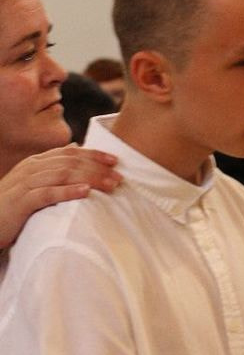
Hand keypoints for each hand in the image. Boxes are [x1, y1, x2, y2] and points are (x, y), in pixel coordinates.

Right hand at [0, 145, 121, 246]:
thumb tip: (75, 148)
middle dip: (97, 168)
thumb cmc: (12, 206)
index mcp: (36, 162)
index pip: (70, 153)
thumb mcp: (33, 183)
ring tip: (110, 185)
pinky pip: (47, 194)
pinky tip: (85, 193)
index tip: (116, 161)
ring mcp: (24, 184)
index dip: (94, 154)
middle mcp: (31, 168)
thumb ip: (53, 166)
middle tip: (120, 177)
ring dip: (90, 178)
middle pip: (70, 162)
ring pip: (62, 175)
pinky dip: (68, 191)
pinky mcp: (20, 202)